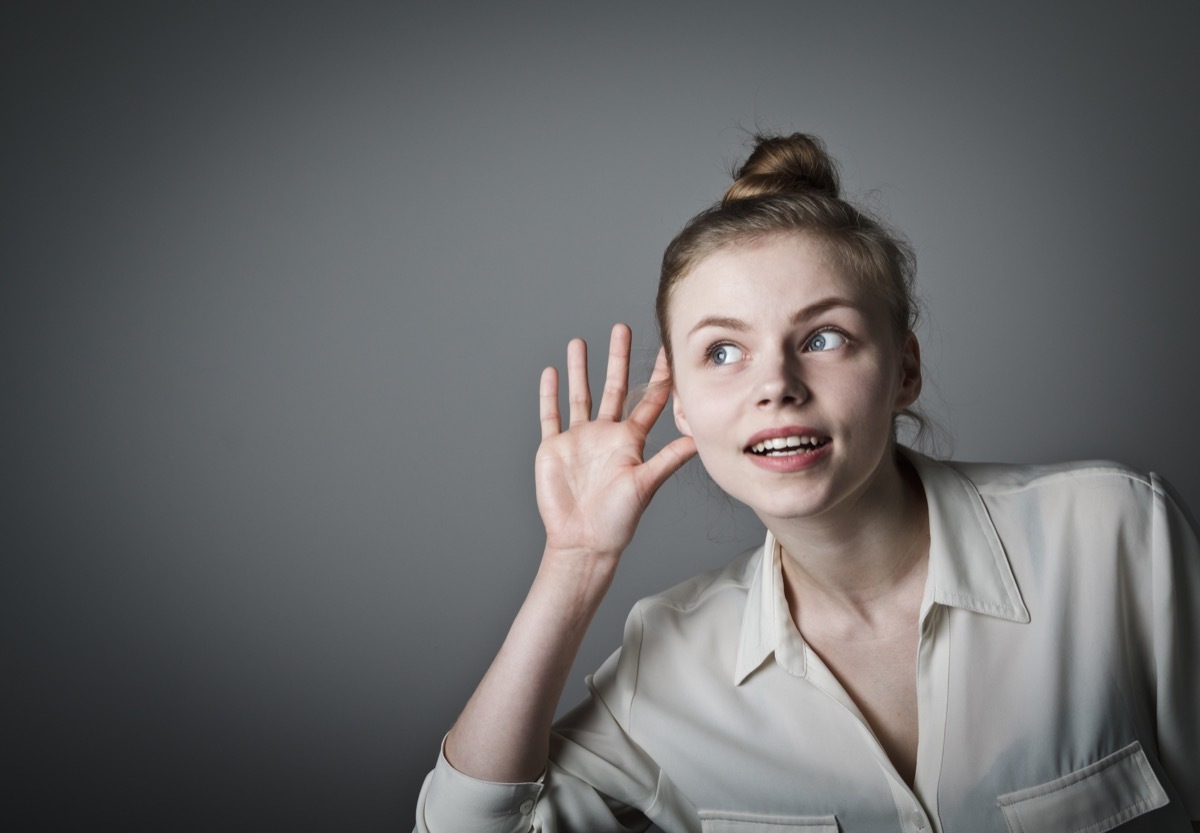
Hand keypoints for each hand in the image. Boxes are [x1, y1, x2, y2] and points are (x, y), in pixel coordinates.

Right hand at [536, 324, 696, 564]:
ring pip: (580, 395)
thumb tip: (699, 438)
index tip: (668, 351)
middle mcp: (606, 435)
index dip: (659, 376)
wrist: (583, 541)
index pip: (649, 400)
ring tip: (579, 342)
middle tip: (622, 328)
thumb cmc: (618, 520)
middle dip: (618, 358)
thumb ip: (669, 458)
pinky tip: (551, 373)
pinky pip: (551, 415)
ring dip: (580, 369)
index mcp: (630, 441)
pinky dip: (549, 395)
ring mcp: (579, 439)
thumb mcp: (646, 484)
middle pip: (614, 387)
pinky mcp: (554, 448)